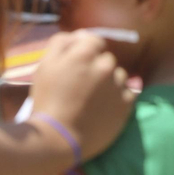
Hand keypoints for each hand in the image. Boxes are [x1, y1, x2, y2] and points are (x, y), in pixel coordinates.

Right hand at [28, 31, 132, 161]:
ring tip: (93, 99)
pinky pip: (128, 93)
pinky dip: (118, 97)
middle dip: (96, 67)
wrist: (58, 139)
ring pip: (118, 76)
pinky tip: (105, 107)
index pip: (94, 41)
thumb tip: (79, 35)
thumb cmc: (47, 100)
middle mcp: (106, 65)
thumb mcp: (44, 65)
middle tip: (82, 85)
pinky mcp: (126, 105)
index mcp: (85, 53)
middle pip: (106, 59)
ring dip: (109, 82)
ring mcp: (118, 86)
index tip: (76, 66)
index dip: (85, 51)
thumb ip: (61, 42)